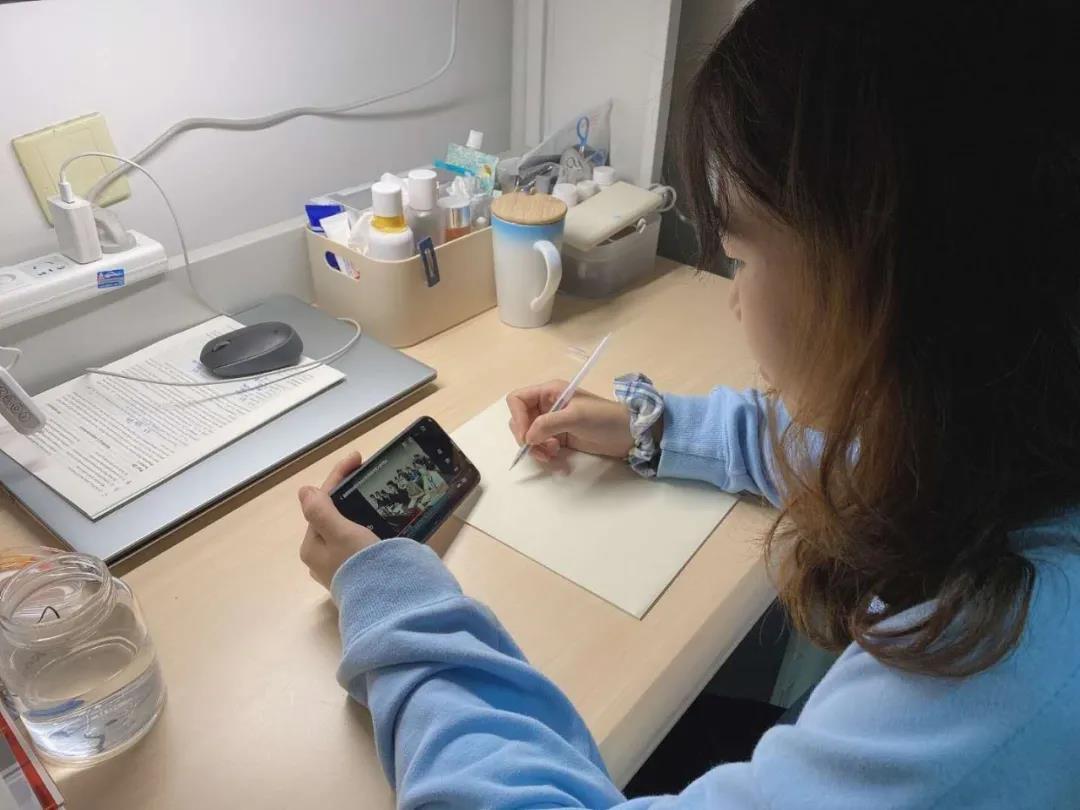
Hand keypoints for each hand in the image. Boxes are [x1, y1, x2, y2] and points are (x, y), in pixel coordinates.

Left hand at [299, 451, 378, 589]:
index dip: (338, 476)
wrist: (385, 604)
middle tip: (366, 473)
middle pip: (330, 514)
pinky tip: (376, 520)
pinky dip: (363, 525)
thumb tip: (304, 490)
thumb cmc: (361, 564)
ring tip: (373, 493)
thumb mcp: (340, 533)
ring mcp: (337, 568)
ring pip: (342, 528)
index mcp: (312, 546)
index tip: (358, 457)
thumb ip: (320, 511)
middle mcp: (320, 558)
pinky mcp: (355, 574)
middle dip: (346, 493)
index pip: (321, 502)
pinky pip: (355, 541)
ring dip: (355, 509)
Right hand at [507, 380, 633, 462]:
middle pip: (520, 420)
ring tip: (551, 455)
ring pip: (529, 436)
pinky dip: (544, 454)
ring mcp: (553, 423)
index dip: (517, 417)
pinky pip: (541, 447)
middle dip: (526, 437)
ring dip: (535, 449)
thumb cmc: (604, 418)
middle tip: (538, 449)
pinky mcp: (559, 438)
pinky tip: (557, 458)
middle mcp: (547, 405)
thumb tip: (528, 437)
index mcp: (549, 392)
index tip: (527, 436)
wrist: (628, 435)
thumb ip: (549, 424)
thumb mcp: (576, 417)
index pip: (517, 400)